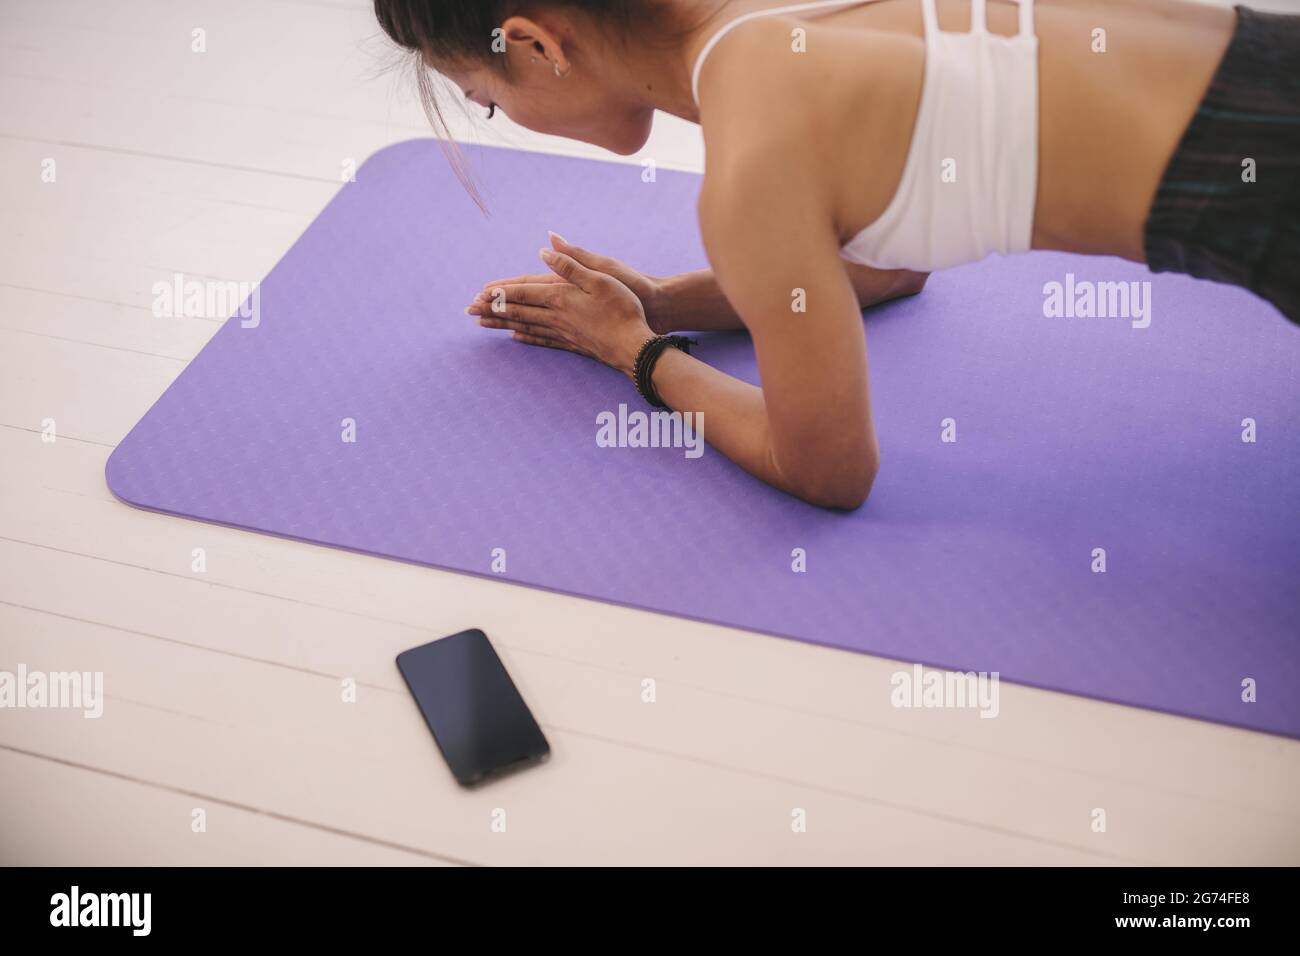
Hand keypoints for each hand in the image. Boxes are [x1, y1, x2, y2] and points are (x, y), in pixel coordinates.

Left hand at [466, 235, 654, 375]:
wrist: (635, 345)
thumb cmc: (624, 308)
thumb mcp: (601, 277)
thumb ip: (570, 264)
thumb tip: (544, 251)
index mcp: (560, 296)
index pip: (522, 291)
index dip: (500, 291)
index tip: (479, 292)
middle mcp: (556, 316)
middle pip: (517, 311)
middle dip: (491, 309)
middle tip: (468, 310)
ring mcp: (562, 332)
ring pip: (524, 326)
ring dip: (502, 323)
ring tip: (482, 323)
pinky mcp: (572, 344)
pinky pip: (541, 339)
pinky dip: (525, 337)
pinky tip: (516, 338)